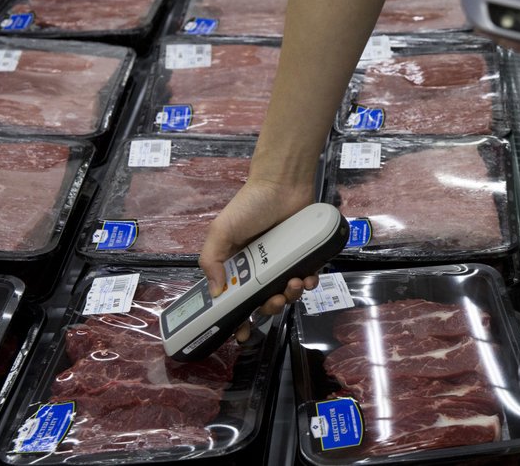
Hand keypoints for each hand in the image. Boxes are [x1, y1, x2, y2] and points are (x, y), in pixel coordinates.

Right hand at [199, 178, 318, 341]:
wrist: (282, 184)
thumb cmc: (249, 205)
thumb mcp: (221, 231)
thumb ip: (212, 260)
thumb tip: (216, 292)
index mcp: (237, 265)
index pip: (235, 299)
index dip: (238, 319)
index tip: (241, 334)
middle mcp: (259, 267)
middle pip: (264, 301)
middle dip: (270, 307)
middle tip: (275, 300)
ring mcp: (282, 262)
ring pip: (287, 293)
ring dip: (291, 295)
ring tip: (294, 284)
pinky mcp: (303, 256)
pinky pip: (307, 279)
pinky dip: (308, 283)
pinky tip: (307, 278)